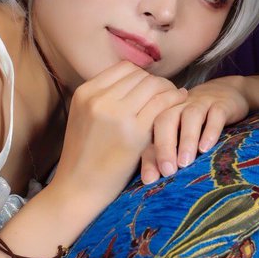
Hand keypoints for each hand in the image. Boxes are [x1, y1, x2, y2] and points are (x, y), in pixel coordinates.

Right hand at [50, 61, 186, 210]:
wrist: (77, 188)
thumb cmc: (84, 157)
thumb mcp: (84, 117)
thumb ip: (103, 99)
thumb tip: (134, 83)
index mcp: (85, 93)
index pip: (124, 69)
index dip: (142, 76)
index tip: (151, 88)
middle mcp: (99, 99)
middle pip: (140, 75)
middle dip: (157, 82)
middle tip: (168, 93)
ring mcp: (116, 114)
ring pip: (153, 85)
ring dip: (168, 89)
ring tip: (176, 97)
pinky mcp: (133, 131)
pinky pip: (162, 103)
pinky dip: (175, 100)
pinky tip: (181, 103)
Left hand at [141, 77, 249, 183]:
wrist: (227, 92)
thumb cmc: (197, 121)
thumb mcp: (180, 134)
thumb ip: (163, 153)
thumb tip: (149, 180)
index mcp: (165, 113)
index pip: (151, 134)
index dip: (150, 156)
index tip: (150, 180)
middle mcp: (179, 106)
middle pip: (166, 120)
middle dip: (165, 146)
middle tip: (168, 171)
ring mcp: (201, 103)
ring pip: (191, 116)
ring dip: (186, 140)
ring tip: (185, 163)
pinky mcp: (222, 104)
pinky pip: (216, 114)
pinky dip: (211, 130)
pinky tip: (206, 147)